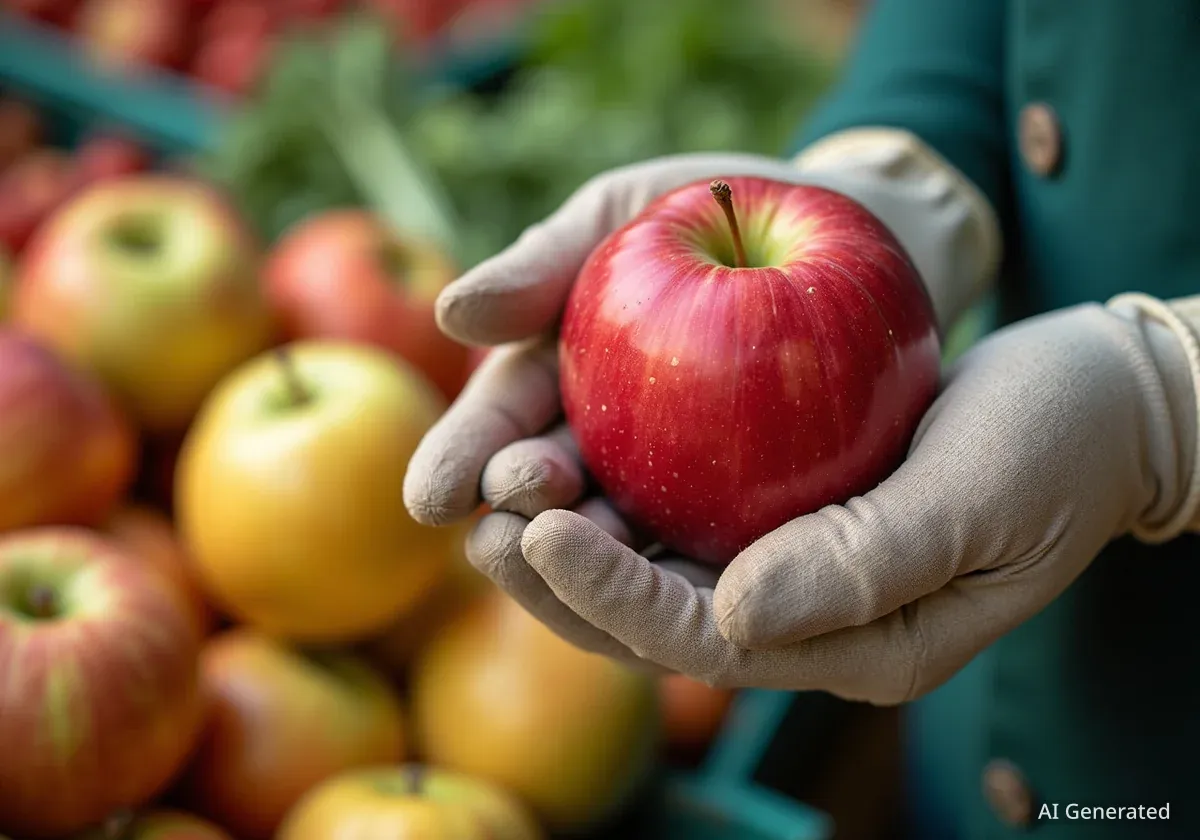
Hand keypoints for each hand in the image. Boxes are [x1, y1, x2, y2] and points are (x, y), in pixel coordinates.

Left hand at [404, 149, 1198, 703]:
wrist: (1094, 404)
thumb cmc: (1052, 445)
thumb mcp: (975, 500)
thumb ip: (861, 564)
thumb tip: (733, 617)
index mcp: (855, 641)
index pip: (707, 640)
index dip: (614, 596)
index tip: (538, 532)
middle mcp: (807, 619)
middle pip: (657, 621)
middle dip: (563, 583)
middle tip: (481, 523)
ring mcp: (789, 569)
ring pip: (654, 572)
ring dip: (571, 540)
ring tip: (494, 493)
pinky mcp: (781, 514)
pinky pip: (682, 517)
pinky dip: (618, 493)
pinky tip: (562, 451)